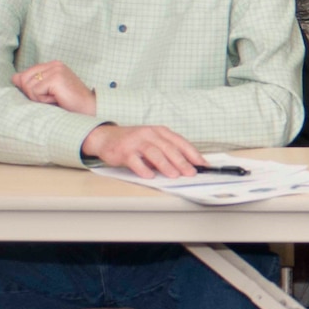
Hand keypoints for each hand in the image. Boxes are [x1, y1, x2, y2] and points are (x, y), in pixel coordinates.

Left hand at [12, 60, 95, 114]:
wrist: (88, 108)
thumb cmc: (69, 102)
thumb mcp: (47, 91)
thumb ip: (32, 83)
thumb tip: (14, 78)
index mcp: (53, 65)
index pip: (27, 73)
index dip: (30, 88)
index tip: (46, 95)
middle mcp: (54, 64)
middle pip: (24, 78)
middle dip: (33, 93)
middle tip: (50, 98)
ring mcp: (55, 70)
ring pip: (29, 86)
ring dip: (38, 98)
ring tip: (54, 98)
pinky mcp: (55, 78)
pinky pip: (35, 91)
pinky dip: (43, 100)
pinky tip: (56, 99)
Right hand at [81, 124, 206, 178]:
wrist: (106, 137)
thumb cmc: (133, 141)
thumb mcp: (152, 141)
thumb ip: (167, 150)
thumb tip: (187, 165)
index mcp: (159, 131)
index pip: (180, 142)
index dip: (192, 153)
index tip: (202, 164)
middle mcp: (149, 134)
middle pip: (169, 148)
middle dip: (182, 161)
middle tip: (191, 173)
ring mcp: (136, 142)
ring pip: (154, 153)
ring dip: (165, 165)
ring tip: (174, 175)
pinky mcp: (124, 151)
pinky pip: (135, 161)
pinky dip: (143, 169)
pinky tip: (150, 176)